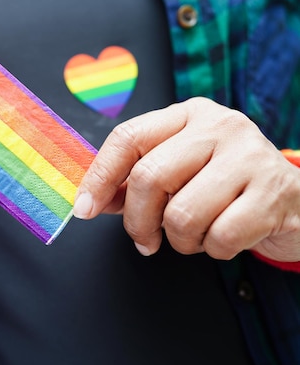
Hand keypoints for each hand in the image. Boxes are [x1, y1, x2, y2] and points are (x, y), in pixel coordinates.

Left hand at [73, 97, 299, 261]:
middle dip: (137, 221)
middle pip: (148, 177)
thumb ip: (137, 181)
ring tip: (195, 234)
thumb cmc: (225, 187)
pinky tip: (225, 238)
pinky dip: (213, 249)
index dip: (100, 177)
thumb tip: (94, 200)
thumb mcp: (181, 171)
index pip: (128, 137)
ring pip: (181, 213)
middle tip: (145, 240)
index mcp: (188, 114)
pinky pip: (219, 236)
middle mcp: (220, 126)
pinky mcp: (275, 191)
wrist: (296, 202)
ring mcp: (250, 155)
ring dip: (180, 240)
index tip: (85, 209)